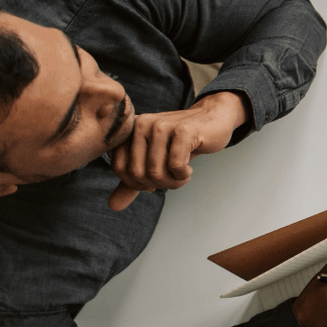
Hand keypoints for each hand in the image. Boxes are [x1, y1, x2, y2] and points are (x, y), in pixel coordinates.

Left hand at [108, 92, 247, 209]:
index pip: (119, 168)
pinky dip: (183, 176)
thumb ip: (133, 181)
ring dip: (172, 183)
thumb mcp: (155, 160)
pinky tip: (189, 170)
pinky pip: (175, 166)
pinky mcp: (183, 131)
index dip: (136, 183)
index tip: (154, 181)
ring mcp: (162, 125)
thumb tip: (114, 206)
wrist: (213, 120)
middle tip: (171, 181)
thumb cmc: (182, 142)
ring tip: (182, 177)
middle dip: (156, 185)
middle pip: (137, 173)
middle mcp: (142, 124)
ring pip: (155, 171)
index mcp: (130, 130)